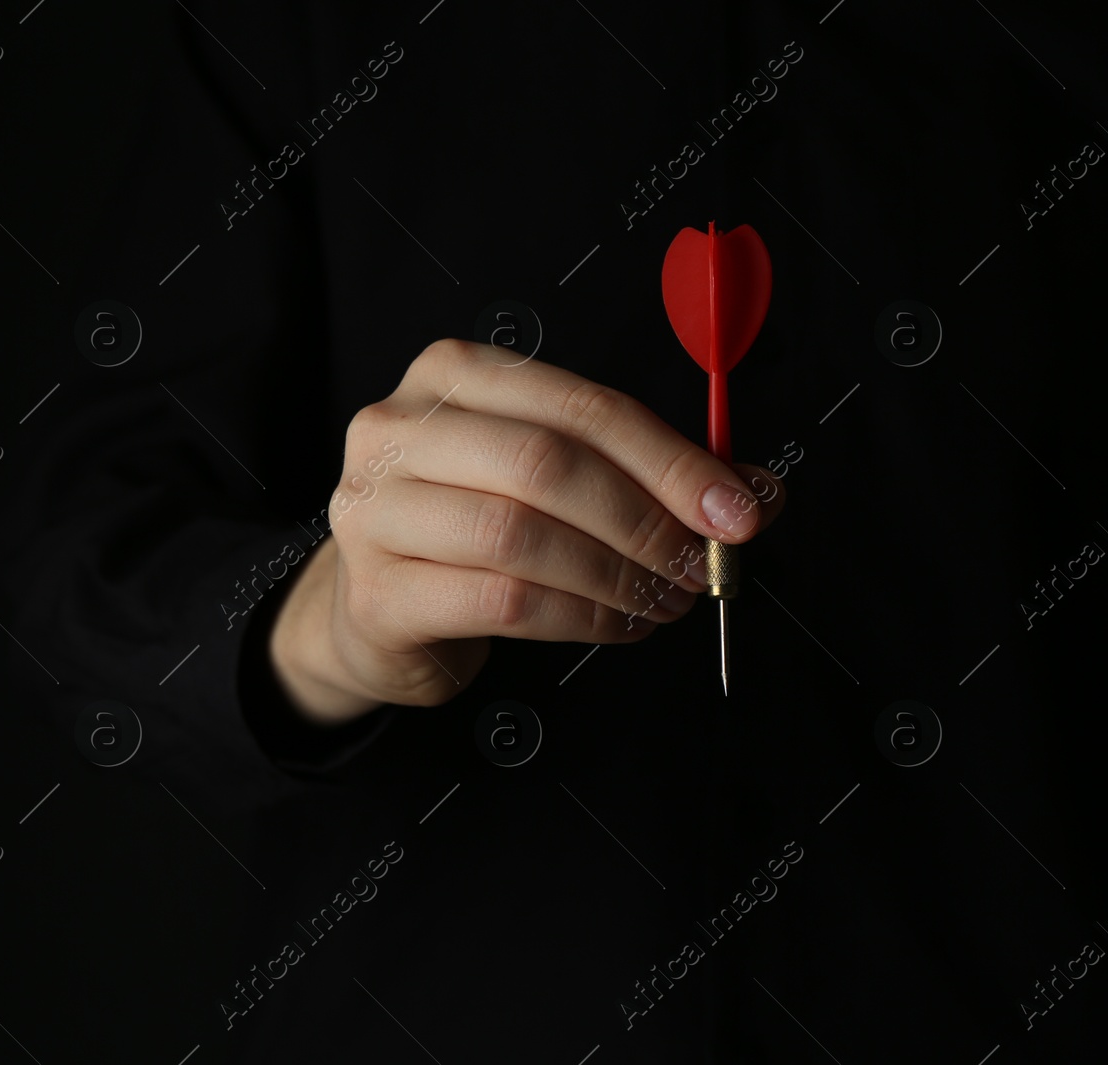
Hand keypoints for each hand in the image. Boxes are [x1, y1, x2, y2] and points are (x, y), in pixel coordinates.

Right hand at [268, 339, 786, 724]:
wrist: (376, 611)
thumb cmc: (471, 531)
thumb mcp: (551, 479)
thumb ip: (640, 473)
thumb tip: (751, 496)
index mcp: (451, 375)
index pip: (579, 406)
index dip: (669, 459)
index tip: (735, 510)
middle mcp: (398, 429)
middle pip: (546, 463)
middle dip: (644, 519)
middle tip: (698, 564)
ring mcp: (375, 510)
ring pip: (520, 535)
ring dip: (614, 575)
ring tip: (661, 601)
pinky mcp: (378, 592)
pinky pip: (502, 601)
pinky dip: (578, 619)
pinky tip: (613, 626)